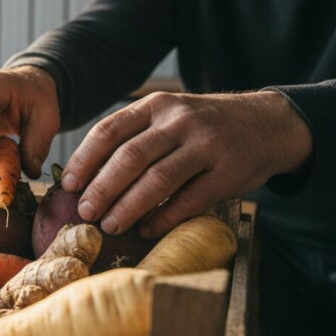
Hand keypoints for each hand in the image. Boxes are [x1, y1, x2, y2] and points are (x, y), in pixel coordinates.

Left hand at [61, 91, 312, 238]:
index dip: (85, 160)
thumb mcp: (166, 116)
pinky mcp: (229, 171)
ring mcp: (207, 145)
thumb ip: (132, 137)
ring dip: (129, 207)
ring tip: (110, 225)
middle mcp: (179, 121)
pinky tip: (146, 229)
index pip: (109, 131)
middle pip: (130, 157)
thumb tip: (85, 176)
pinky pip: (190, 200)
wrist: (266, 124)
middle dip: (102, 188)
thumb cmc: (201, 126)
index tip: (69, 185)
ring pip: (158, 179)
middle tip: (86, 213)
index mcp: (155, 106)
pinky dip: (164, 218)